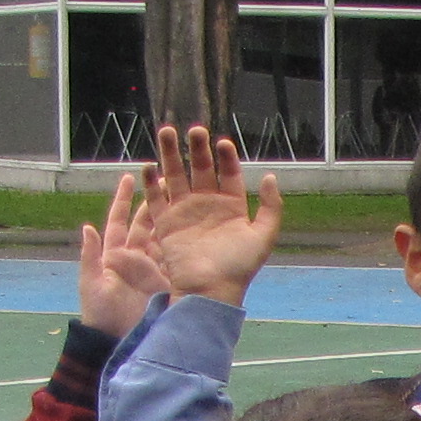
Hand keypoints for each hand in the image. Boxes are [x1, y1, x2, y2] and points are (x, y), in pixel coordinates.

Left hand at [75, 169, 167, 339]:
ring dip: (169, 220)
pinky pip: (173, 259)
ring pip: (161, 238)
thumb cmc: (99, 313)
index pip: (118, 220)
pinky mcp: (164, 282)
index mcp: (113, 254)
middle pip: (144, 224)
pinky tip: (192, 230)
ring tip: (182, 200)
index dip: (122, 199)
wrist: (115, 340)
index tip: (129, 178)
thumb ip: (90, 256)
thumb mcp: (92, 283)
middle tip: (164, 181)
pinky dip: (180, 245)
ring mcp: (150, 269)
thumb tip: (88, 227)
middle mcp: (133, 257)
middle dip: (152, 203)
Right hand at [141, 126, 281, 309]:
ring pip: (176, 176)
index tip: (223, 143)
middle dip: (198, 148)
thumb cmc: (238, 268)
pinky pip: (156, 199)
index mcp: (232, 207)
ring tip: (167, 132)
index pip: (229, 173)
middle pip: (202, 169)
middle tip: (196, 130)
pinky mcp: (166, 223)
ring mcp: (185, 212)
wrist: (210, 291)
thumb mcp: (263, 237)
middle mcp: (208, 205)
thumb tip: (270, 178)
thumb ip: (271, 207)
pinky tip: (148, 166)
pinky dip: (151, 183)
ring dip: (172, 154)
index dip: (226, 157)